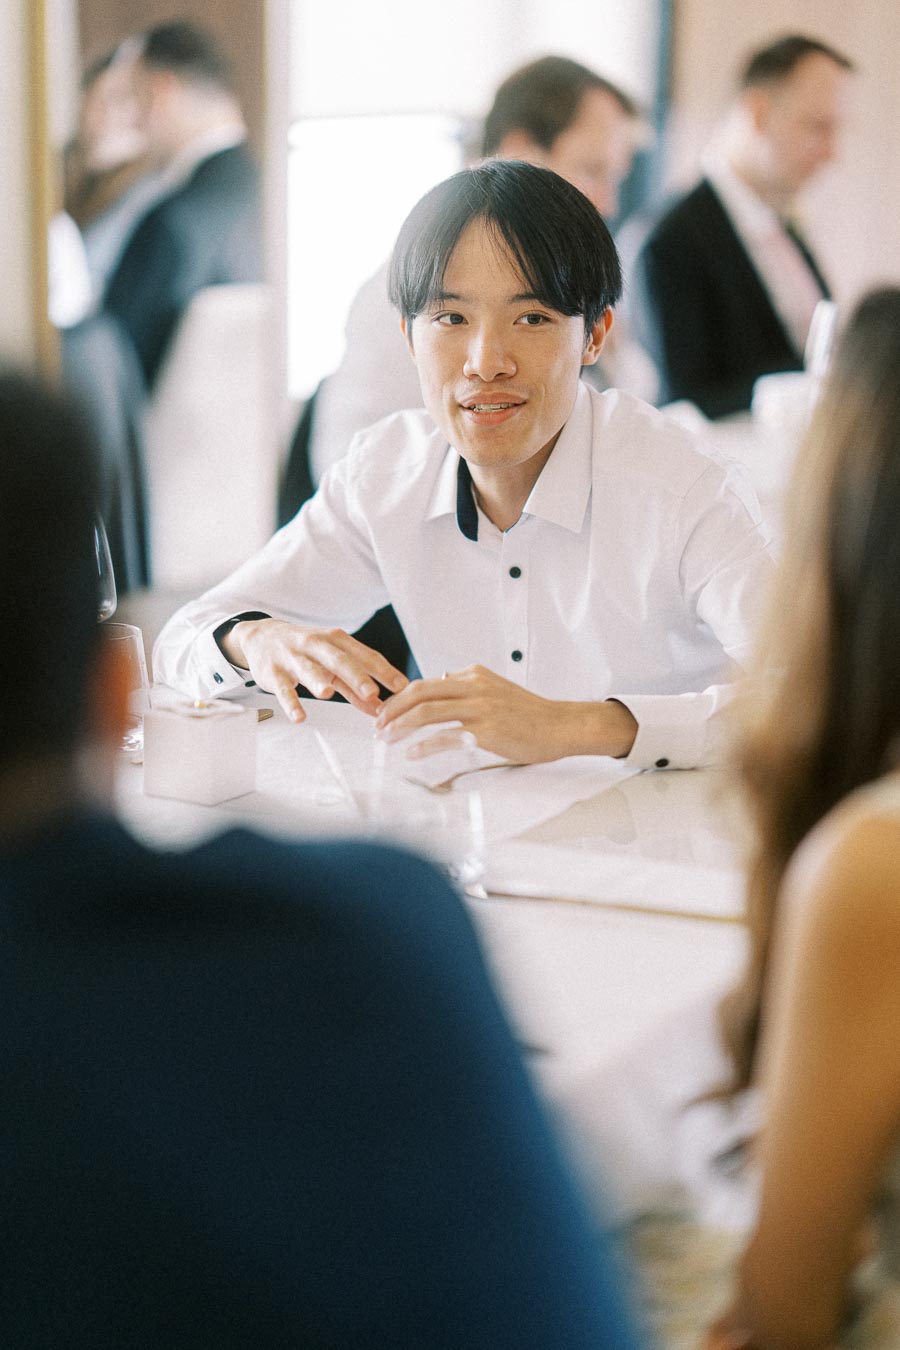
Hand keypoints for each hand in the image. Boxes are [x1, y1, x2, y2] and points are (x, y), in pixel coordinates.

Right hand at [226, 619, 408, 722]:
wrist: (262, 637)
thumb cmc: (305, 651)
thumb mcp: (332, 665)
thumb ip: (354, 688)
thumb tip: (380, 708)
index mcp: (336, 641)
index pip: (364, 655)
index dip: (384, 671)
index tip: (402, 686)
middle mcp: (316, 644)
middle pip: (339, 659)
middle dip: (356, 675)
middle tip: (372, 691)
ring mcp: (293, 657)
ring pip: (308, 669)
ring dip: (317, 681)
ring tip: (327, 694)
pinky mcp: (274, 672)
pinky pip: (283, 688)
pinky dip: (290, 703)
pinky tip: (299, 717)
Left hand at [373, 664, 637, 763]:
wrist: (562, 726)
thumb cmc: (529, 714)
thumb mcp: (495, 690)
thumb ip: (467, 689)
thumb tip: (437, 686)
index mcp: (473, 674)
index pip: (425, 682)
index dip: (399, 699)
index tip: (384, 714)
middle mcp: (474, 686)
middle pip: (419, 692)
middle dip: (392, 710)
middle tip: (377, 727)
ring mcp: (481, 707)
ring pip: (427, 711)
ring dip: (400, 726)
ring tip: (386, 740)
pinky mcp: (488, 730)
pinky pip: (446, 736)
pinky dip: (423, 745)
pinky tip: (411, 755)